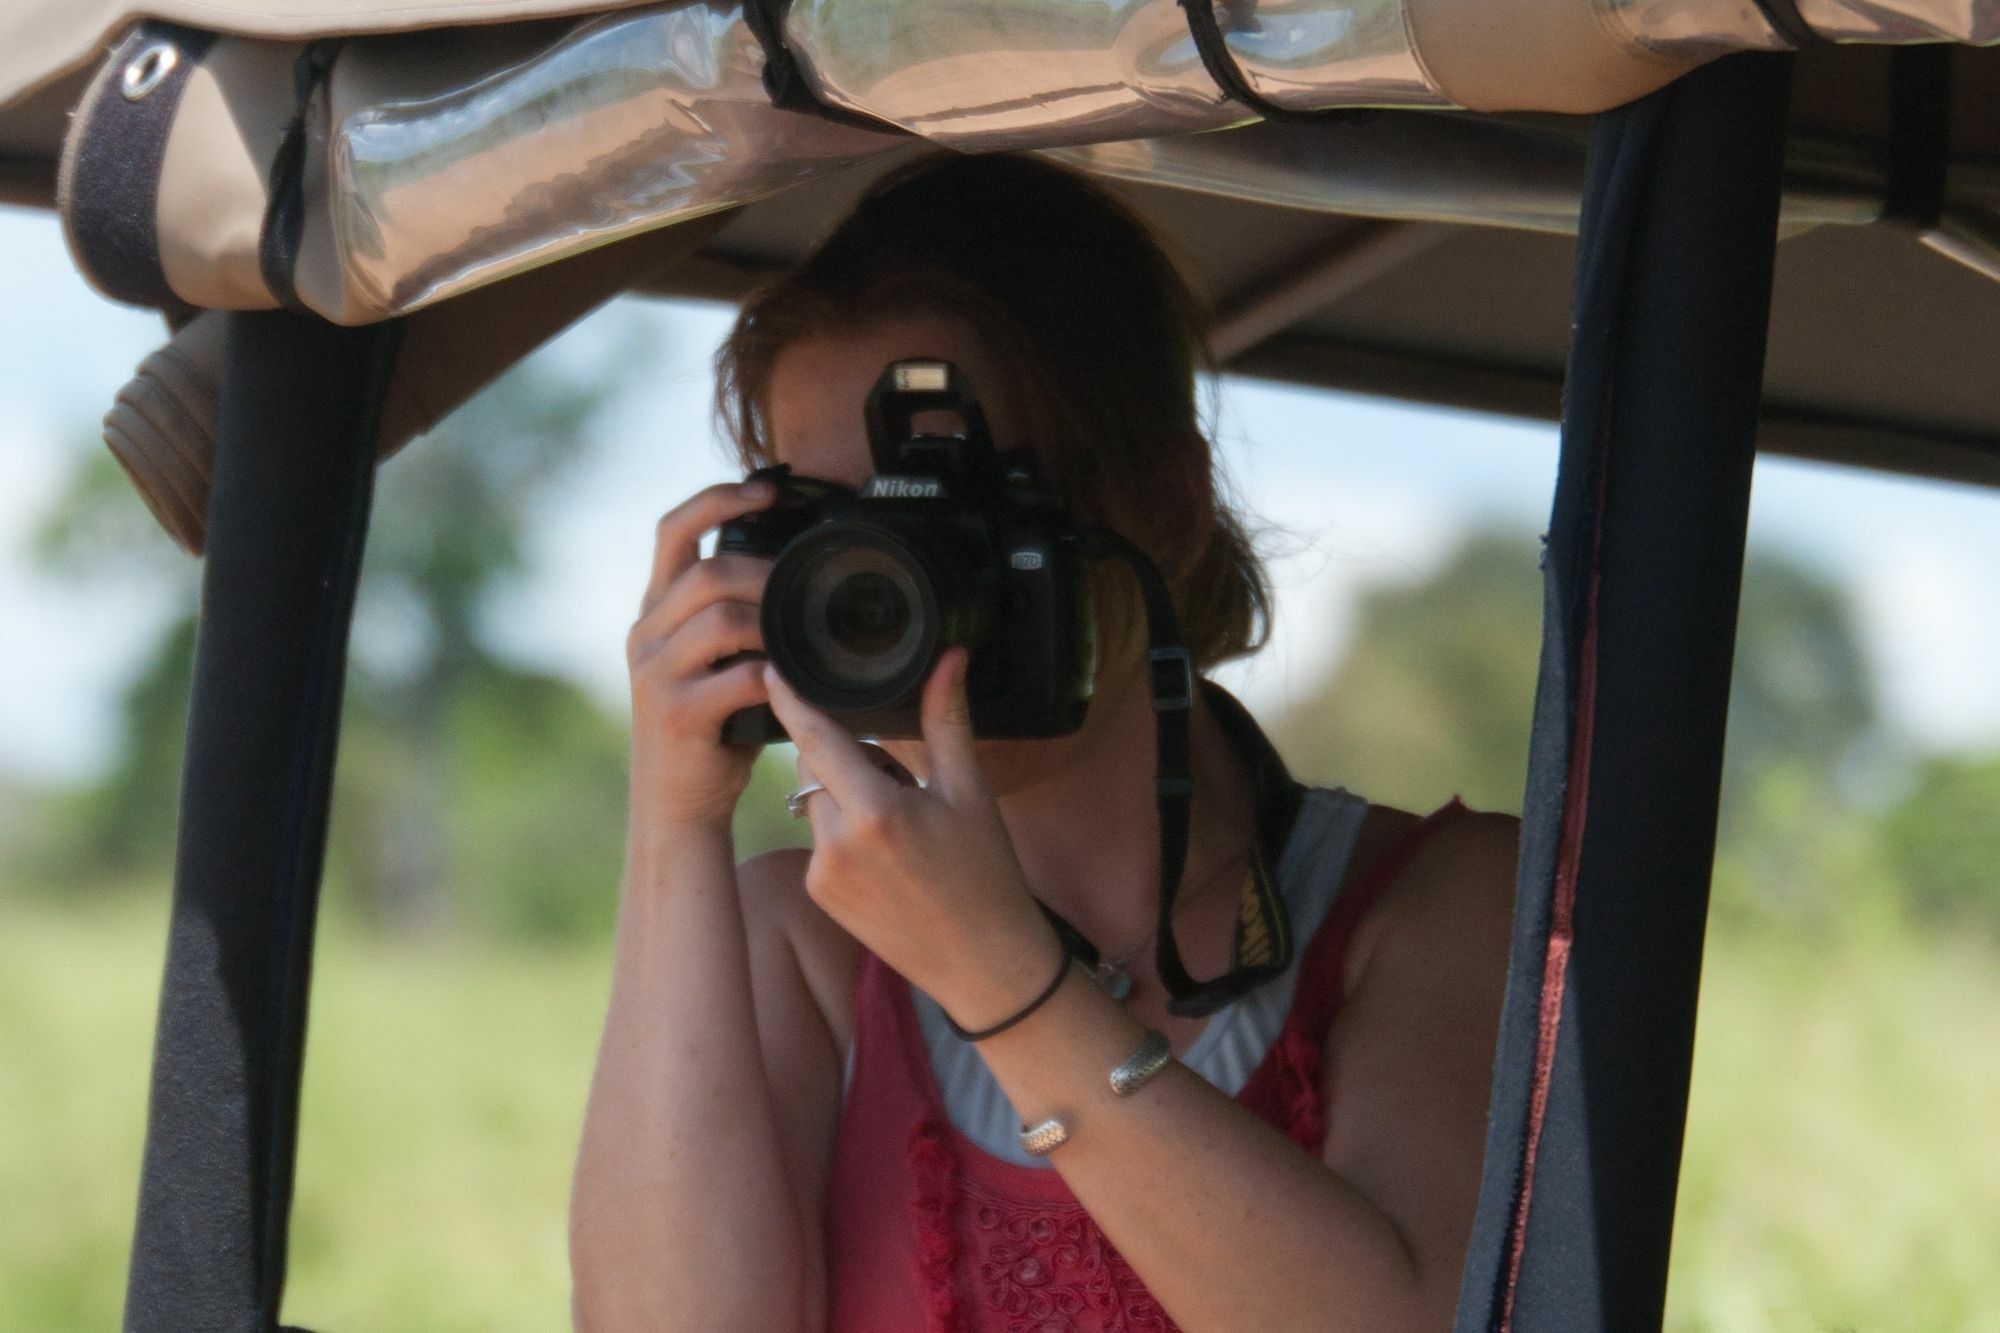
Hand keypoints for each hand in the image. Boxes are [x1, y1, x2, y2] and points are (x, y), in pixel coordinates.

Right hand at [627, 479, 776, 827]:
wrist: (678, 806)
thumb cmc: (711, 731)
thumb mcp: (713, 662)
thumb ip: (737, 618)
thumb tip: (792, 576)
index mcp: (655, 612)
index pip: (673, 530)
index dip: (719, 499)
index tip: (767, 488)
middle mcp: (646, 635)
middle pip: (707, 572)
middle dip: (765, 572)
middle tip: (803, 588)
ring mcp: (656, 674)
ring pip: (722, 618)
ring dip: (773, 623)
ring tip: (801, 639)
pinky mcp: (678, 714)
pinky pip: (739, 677)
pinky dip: (778, 677)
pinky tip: (796, 685)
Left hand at [767, 648, 1063, 1027]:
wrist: (983, 964)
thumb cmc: (987, 874)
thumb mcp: (970, 793)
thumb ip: (947, 720)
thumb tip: (949, 657)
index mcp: (876, 812)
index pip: (817, 740)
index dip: (791, 701)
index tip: (771, 669)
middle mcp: (837, 843)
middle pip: (815, 768)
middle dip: (844, 759)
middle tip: (901, 784)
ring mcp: (822, 874)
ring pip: (815, 804)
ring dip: (843, 798)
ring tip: (899, 829)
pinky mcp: (818, 895)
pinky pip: (818, 840)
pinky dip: (842, 835)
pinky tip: (886, 860)